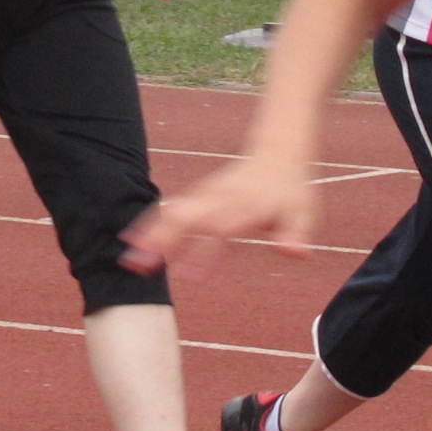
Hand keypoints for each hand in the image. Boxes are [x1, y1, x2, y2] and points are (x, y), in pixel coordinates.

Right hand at [122, 152, 319, 275]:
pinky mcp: (198, 195)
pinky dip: (149, 222)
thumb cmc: (291, 191)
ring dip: (149, 234)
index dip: (206, 251)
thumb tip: (295, 252)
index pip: (223, 230)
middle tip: (140, 264)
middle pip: (187, 218)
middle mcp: (221, 199)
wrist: (277, 154)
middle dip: (162, 240)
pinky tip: (130, 239)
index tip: (189, 275)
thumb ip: (297, 233)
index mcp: (247, 206)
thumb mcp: (303, 212)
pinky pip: (170, 208)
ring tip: (128, 258)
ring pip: (173, 212)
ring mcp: (206, 194)